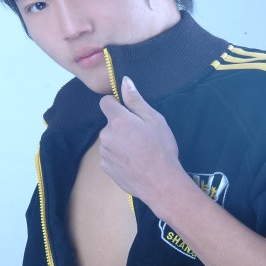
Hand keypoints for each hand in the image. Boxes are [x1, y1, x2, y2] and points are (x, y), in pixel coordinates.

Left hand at [98, 76, 181, 206]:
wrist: (160, 183)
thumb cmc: (161, 149)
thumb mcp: (154, 120)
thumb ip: (136, 100)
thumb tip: (124, 81)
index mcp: (118, 120)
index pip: (105, 102)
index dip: (116, 104)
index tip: (129, 113)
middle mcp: (106, 135)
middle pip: (110, 123)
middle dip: (122, 126)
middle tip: (142, 136)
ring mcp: (104, 153)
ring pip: (110, 140)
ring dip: (120, 142)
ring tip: (139, 152)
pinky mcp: (105, 167)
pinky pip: (110, 155)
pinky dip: (119, 157)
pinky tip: (134, 163)